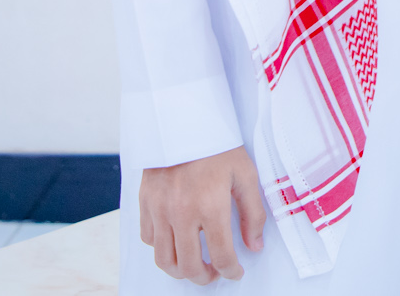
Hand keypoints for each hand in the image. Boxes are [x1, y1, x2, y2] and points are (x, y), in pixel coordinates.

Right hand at [138, 145, 265, 283]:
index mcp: (211, 206)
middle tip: (214, 274)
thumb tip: (254, 246)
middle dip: (205, 278)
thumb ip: (253, 214)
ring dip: (181, 271)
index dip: (231, 271)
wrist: (184, 120)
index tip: (235, 272)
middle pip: (190, 266)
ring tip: (194, 266)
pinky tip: (176, 242)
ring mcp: (160, 209)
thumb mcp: (245, 175)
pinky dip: (162, 248)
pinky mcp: (145, 202)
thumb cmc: (217, 145)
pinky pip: (149, 239)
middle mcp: (182, 212)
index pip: (221, 256)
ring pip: (164, 259)